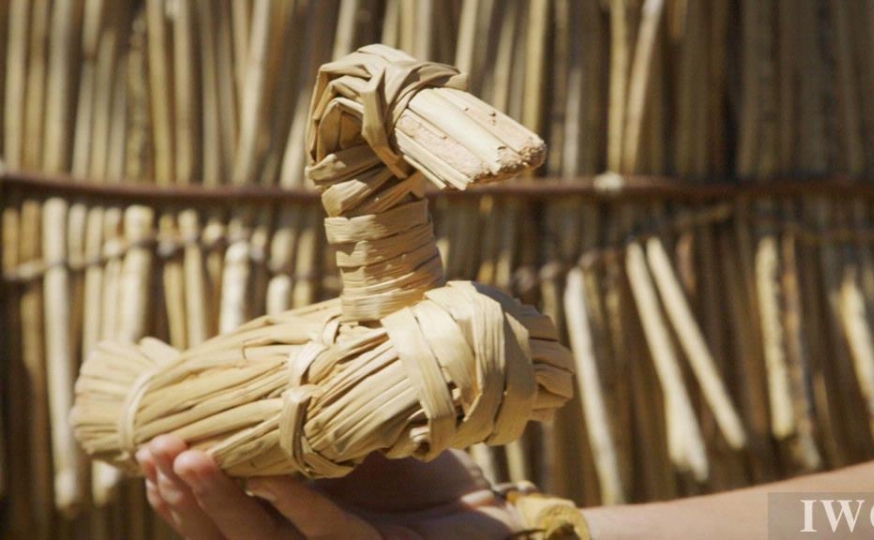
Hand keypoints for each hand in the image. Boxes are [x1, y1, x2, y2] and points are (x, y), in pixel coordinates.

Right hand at [137, 435, 523, 539]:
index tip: (149, 451)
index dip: (181, 496)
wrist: (492, 514)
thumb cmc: (425, 481)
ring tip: (190, 460)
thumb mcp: (359, 446)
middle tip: (153, 451)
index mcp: (297, 527)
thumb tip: (265, 373)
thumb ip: (316, 427)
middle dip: (187, 498)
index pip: (223, 521)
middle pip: (229, 538)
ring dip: (224, 504)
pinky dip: (297, 506)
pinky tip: (266, 477)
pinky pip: (333, 534)